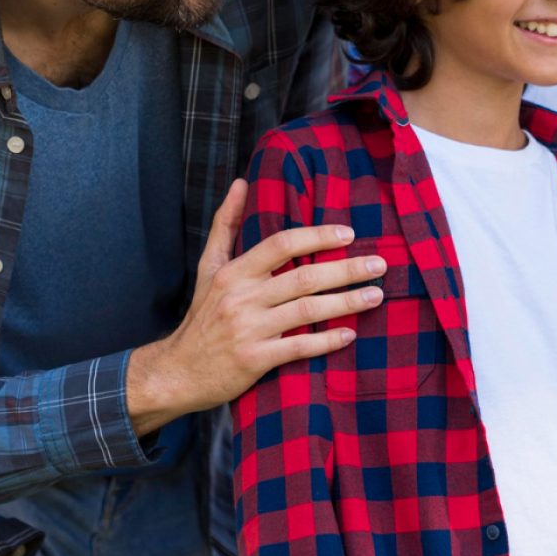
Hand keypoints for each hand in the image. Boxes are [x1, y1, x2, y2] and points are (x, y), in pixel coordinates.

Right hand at [126, 179, 381, 434]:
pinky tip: (350, 333)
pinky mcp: (255, 360)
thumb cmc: (201, 317)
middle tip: (378, 265)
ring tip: (376, 296)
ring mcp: (249, 329)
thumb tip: (241, 183)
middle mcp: (242, 297)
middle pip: (303, 277)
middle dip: (346, 269)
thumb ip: (225, 225)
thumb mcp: (207, 268)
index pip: (281, 244)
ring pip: (307, 310)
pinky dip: (327, 340)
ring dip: (346, 302)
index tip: (349, 233)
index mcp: (233, 272)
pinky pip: (299, 347)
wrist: (178, 372)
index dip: (317, 236)